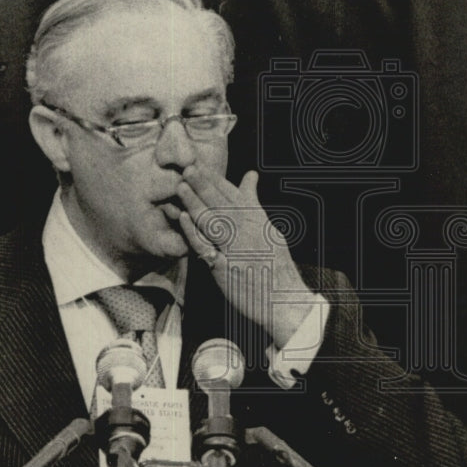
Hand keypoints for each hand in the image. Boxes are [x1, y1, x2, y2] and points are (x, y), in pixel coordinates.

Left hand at [175, 165, 317, 348]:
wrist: (285, 301)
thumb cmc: (276, 265)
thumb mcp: (269, 229)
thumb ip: (253, 203)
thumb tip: (249, 175)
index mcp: (259, 220)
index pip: (234, 194)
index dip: (215, 179)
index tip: (200, 165)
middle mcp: (250, 232)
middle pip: (223, 203)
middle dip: (204, 183)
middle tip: (187, 167)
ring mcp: (238, 250)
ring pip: (213, 221)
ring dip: (195, 202)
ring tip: (181, 186)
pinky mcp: (227, 268)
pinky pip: (208, 247)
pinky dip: (194, 231)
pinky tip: (183, 218)